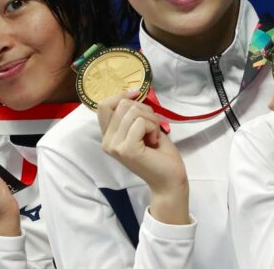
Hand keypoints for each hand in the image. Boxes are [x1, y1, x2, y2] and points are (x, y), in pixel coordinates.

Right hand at [97, 90, 188, 224]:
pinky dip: (154, 127)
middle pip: (122, 105)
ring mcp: (115, 146)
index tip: (137, 94)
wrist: (170, 179)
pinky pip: (141, 122)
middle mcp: (107, 141)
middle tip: (152, 127)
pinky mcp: (127, 149)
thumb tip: (132, 94)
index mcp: (108, 136)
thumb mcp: (142, 127)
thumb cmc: (159, 153)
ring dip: (151, 119)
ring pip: (133, 112)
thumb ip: (131, 114)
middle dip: (144, 110)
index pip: (103, 105)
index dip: (120, 95)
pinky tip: (155, 141)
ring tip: (154, 135)